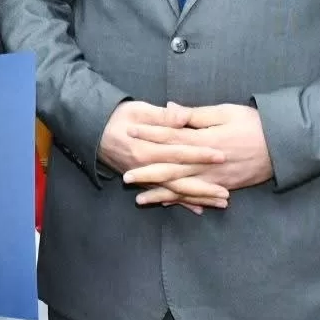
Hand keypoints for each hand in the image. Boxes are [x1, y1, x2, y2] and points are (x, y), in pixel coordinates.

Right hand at [102, 101, 228, 211]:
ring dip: (197, 198)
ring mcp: (143, 178)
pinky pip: (163, 195)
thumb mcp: (139, 110)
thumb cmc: (118, 117)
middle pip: (179, 180)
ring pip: (173, 191)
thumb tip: (181, 116)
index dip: (200, 154)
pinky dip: (180, 202)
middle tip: (226, 193)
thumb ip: (162, 116)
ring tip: (220, 203)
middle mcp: (145, 167)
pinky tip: (198, 209)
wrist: (93, 131)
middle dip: (204, 188)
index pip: (178, 152)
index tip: (221, 155)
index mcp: (146, 148)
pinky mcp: (141, 182)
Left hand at [125, 103, 273, 192]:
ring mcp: (215, 178)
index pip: (171, 136)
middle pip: (171, 168)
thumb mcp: (225, 112)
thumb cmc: (254, 123)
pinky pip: (199, 196)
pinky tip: (167, 203)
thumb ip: (195, 115)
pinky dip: (182, 201)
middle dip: (147, 172)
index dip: (149, 133)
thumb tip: (169, 109)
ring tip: (139, 198)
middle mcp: (207, 163)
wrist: (285, 146)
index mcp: (205, 140)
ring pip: (182, 187)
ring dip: (160, 193)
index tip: (130, 131)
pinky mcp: (224, 186)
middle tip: (125, 176)